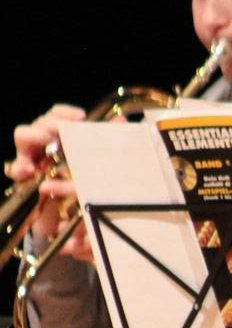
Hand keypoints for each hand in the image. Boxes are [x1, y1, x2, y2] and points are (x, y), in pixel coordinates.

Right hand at [5, 104, 92, 261]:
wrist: (70, 214)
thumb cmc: (87, 183)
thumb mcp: (98, 164)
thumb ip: (107, 140)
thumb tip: (122, 119)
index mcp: (60, 135)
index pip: (57, 115)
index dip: (65, 113)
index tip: (81, 117)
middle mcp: (44, 142)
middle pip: (40, 122)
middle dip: (48, 124)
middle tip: (59, 131)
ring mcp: (32, 157)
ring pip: (23, 137)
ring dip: (32, 137)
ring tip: (45, 141)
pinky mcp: (24, 176)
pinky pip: (15, 168)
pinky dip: (18, 167)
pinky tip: (27, 170)